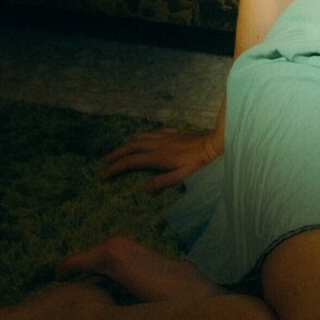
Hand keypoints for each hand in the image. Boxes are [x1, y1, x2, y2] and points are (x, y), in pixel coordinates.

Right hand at [97, 127, 220, 193]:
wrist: (218, 143)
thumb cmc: (203, 164)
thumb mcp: (185, 177)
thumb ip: (164, 182)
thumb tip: (144, 188)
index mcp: (159, 157)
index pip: (131, 162)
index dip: (114, 168)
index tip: (101, 175)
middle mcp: (160, 144)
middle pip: (131, 147)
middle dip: (116, 154)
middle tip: (103, 162)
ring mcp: (167, 136)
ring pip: (141, 137)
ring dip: (127, 143)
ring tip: (119, 150)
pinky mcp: (176, 132)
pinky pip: (154, 131)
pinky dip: (143, 135)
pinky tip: (144, 137)